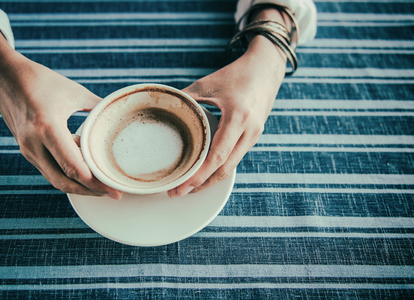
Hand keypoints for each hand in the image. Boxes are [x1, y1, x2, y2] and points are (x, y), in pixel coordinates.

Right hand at [0, 25, 122, 198]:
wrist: (4, 77)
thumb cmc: (40, 81)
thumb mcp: (74, 92)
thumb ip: (98, 108)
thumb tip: (119, 117)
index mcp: (47, 127)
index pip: (73, 166)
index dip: (95, 183)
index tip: (114, 189)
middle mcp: (34, 144)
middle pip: (64, 181)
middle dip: (90, 192)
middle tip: (113, 194)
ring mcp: (28, 150)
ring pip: (56, 179)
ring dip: (80, 186)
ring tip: (103, 185)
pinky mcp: (27, 151)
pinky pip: (50, 170)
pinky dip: (69, 175)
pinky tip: (86, 170)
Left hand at [167, 34, 285, 197]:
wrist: (267, 68)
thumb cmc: (238, 74)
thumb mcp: (208, 83)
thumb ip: (186, 98)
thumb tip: (165, 109)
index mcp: (238, 117)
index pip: (218, 156)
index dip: (199, 175)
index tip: (181, 185)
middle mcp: (249, 131)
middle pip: (225, 169)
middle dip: (201, 185)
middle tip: (178, 193)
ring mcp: (254, 135)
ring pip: (231, 166)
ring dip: (210, 179)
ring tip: (188, 186)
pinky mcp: (254, 136)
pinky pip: (235, 158)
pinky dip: (219, 168)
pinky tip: (205, 171)